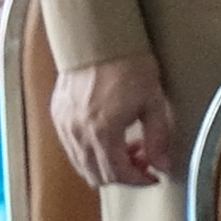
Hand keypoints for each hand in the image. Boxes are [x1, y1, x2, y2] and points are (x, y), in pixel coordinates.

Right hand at [53, 55, 178, 187]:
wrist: (98, 40)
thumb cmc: (130, 67)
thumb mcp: (153, 102)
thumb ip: (157, 138)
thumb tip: (162, 166)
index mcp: (103, 132)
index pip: (118, 174)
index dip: (139, 180)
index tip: (154, 175)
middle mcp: (78, 135)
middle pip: (97, 175)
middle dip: (124, 174)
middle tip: (144, 159)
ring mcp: (64, 127)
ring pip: (81, 165)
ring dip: (106, 164)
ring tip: (129, 145)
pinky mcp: (57, 118)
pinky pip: (72, 149)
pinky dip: (91, 152)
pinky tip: (109, 136)